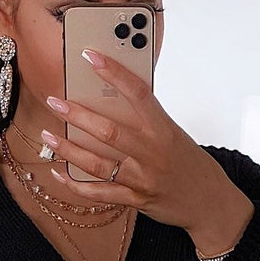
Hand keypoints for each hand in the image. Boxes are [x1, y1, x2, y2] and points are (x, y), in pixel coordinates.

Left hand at [41, 49, 254, 257]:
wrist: (211, 204)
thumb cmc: (190, 164)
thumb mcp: (174, 135)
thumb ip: (146, 121)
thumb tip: (110, 103)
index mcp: (164, 130)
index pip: (137, 94)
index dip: (113, 72)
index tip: (90, 56)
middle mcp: (153, 154)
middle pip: (109, 131)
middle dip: (77, 115)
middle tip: (55, 101)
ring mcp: (143, 179)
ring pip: (98, 163)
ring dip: (68, 149)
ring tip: (48, 135)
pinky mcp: (136, 200)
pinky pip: (99, 193)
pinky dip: (76, 184)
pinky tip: (58, 172)